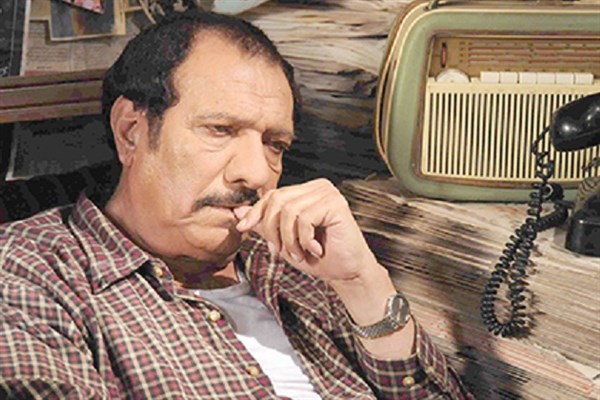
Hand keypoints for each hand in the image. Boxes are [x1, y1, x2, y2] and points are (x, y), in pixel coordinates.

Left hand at [234, 179, 377, 283]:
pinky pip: (305, 219)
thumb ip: (263, 224)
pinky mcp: (336, 204)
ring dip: (290, 240)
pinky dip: (305, 240)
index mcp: (306, 191)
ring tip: (299, 254)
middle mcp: (318, 187)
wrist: (346, 272)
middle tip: (281, 252)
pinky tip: (316, 249)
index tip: (243, 229)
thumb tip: (237, 212)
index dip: (256, 212)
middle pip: (277, 200)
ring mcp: (328, 193)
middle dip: (272, 230)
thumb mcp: (283, 240)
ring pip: (289, 211)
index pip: (272, 195)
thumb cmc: (317, 257)